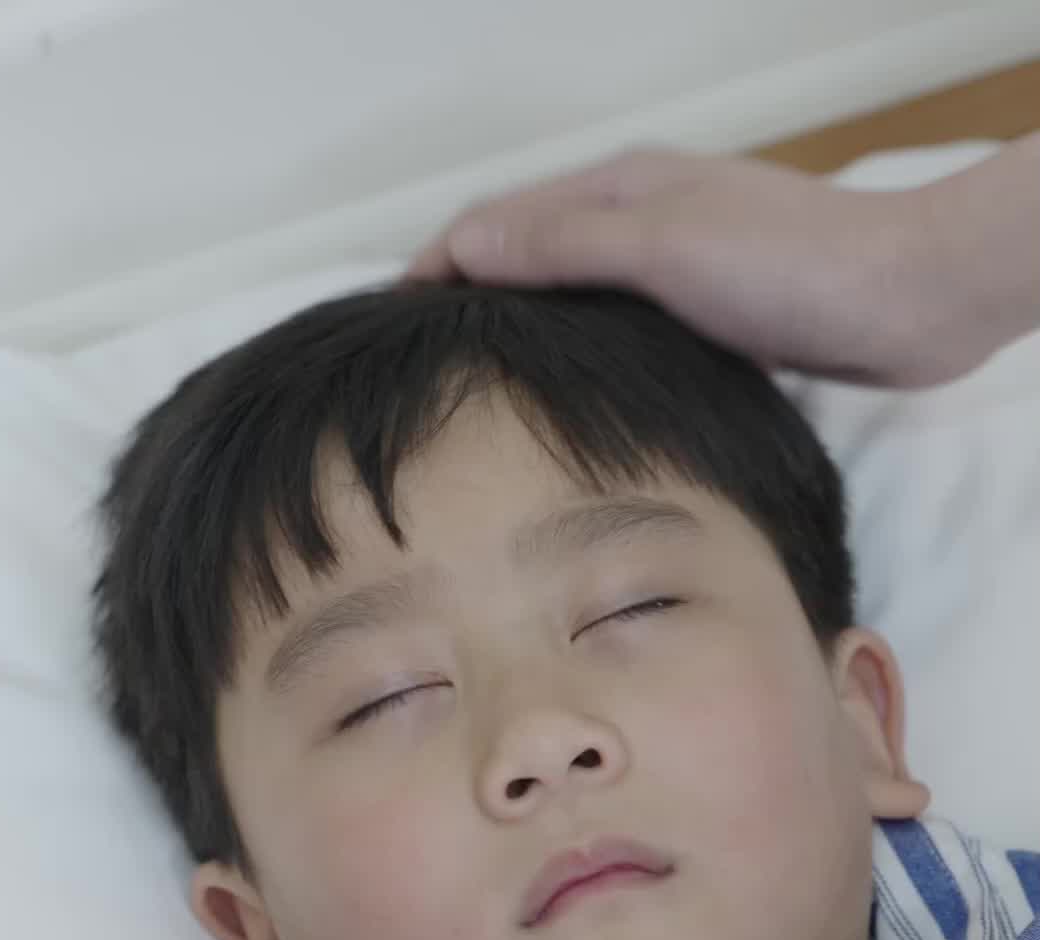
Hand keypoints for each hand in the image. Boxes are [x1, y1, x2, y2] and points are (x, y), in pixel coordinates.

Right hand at [404, 145, 981, 387]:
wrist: (904, 301)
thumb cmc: (790, 268)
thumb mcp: (661, 249)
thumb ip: (564, 246)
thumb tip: (465, 247)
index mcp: (621, 188)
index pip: (498, 221)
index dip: (438, 267)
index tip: (389, 326)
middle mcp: (643, 218)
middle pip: (529, 254)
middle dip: (470, 296)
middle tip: (423, 367)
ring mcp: (677, 264)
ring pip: (574, 296)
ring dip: (523, 327)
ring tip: (478, 388)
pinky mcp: (710, 312)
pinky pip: (620, 329)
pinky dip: (580, 354)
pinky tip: (570, 398)